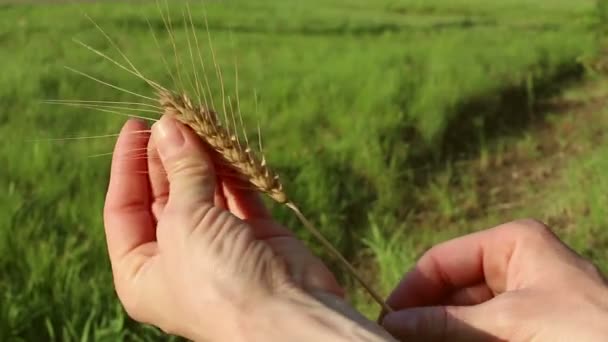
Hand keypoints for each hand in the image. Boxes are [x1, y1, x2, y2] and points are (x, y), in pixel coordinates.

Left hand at [103, 116, 391, 340]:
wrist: (289, 314)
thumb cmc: (220, 282)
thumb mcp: (185, 223)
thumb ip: (181, 172)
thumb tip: (169, 126)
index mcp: (142, 271)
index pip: (124, 209)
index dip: (128, 165)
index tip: (137, 125)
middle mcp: (178, 259)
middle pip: (165, 196)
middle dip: (168, 156)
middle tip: (174, 117)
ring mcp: (218, 246)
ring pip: (204, 192)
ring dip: (202, 157)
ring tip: (201, 120)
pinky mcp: (255, 235)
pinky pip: (239, 195)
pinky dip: (234, 170)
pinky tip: (227, 142)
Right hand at [381, 219, 607, 340]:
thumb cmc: (583, 329)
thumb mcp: (508, 322)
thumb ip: (448, 323)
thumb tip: (393, 324)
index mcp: (511, 243)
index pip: (443, 259)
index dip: (412, 287)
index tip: (386, 317)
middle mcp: (512, 264)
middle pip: (450, 288)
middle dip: (424, 315)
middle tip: (394, 338)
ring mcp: (519, 298)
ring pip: (463, 314)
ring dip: (438, 332)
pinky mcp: (524, 326)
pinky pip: (479, 333)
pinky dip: (458, 340)